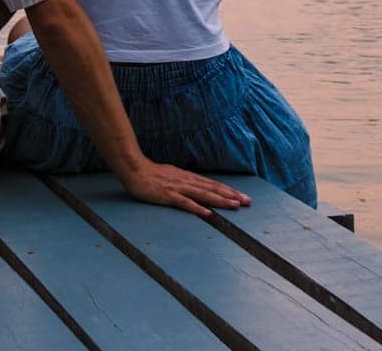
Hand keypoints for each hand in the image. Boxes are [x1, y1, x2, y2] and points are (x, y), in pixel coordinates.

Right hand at [118, 158, 252, 216]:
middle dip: (231, 195)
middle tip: (247, 201)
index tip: (242, 196)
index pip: (212, 184)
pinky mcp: (168, 195)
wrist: (134, 169)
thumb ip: (184, 182)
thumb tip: (197, 188)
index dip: (228, 190)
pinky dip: (197, 208)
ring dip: (220, 200)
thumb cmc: (151, 174)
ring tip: (234, 205)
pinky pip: (184, 203)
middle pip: (212, 188)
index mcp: (188, 177)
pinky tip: (207, 213)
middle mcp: (186, 181)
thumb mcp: (172, 176)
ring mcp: (178, 188)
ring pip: (203, 194)